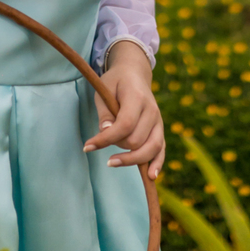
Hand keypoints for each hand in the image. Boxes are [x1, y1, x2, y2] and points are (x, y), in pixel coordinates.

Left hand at [84, 42, 164, 180]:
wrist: (134, 74)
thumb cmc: (115, 82)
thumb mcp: (104, 90)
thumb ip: (105, 112)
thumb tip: (105, 131)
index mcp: (137, 97)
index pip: (124, 125)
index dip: (106, 139)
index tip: (87, 146)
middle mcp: (152, 110)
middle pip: (136, 140)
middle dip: (116, 146)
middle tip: (102, 141)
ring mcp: (159, 121)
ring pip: (151, 148)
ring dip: (131, 159)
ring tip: (112, 162)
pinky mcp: (160, 130)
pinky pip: (161, 150)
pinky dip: (157, 163)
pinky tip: (151, 176)